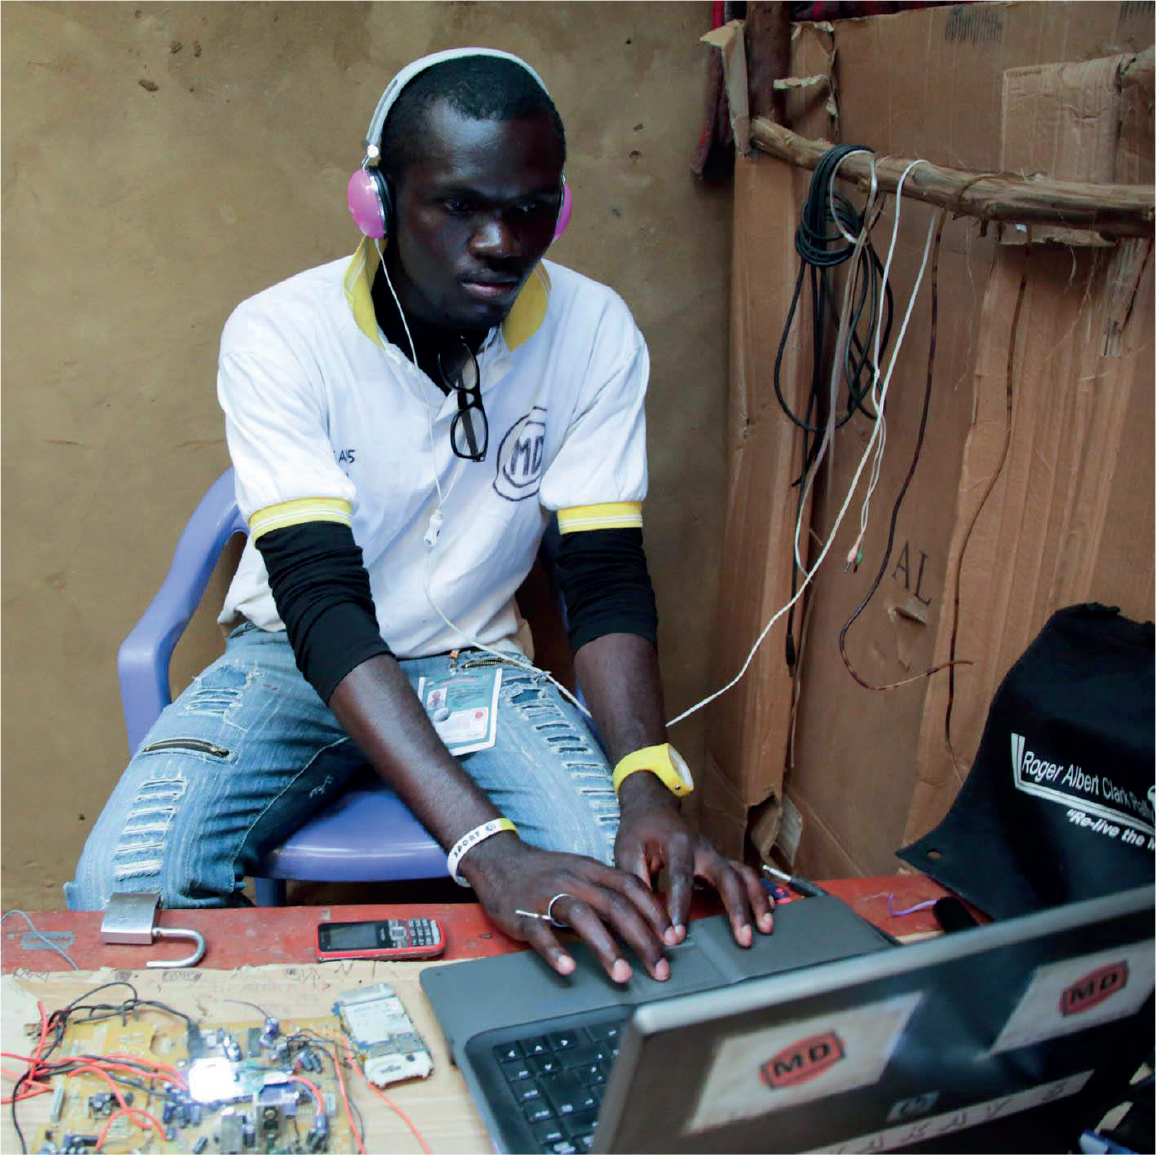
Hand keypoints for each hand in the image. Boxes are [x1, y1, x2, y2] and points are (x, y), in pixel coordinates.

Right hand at [459, 832, 679, 983]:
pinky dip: (554, 950)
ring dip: (606, 948)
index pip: (631, 887)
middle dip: (641, 939)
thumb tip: (643, 922)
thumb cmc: (545, 871)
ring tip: (622, 975)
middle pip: (614, 906)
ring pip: (582, 917)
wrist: (498, 859)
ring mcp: (547, 895)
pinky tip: (568, 968)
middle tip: (659, 968)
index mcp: (591, 870)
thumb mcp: (580, 872)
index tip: (672, 940)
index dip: (654, 913)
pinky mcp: (522, 913)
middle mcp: (573, 880)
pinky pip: (540, 932)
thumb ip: (607, 892)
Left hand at [615, 772, 773, 946]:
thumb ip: (635, 882)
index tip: (677, 936)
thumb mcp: (627, 851)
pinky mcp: (720, 862)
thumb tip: (641, 916)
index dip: (680, 909)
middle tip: (744, 939)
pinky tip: (767, 914)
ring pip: (744, 875)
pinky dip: (759, 894)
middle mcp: (703, 849)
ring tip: (765, 929)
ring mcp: (715, 854)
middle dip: (738, 908)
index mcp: (678, 845)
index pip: (682, 879)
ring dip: (757, 901)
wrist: (652, 808)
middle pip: (728, 877)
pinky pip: (745, 876)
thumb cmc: (639, 831)